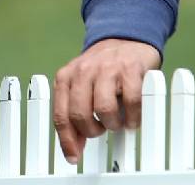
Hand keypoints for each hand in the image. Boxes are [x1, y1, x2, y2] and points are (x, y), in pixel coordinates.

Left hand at [52, 38, 161, 163]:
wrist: (125, 38)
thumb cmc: (103, 69)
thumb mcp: (82, 86)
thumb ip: (76, 111)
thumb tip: (75, 146)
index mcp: (66, 77)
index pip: (61, 115)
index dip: (67, 140)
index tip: (73, 156)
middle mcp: (83, 71)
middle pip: (79, 114)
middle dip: (91, 130)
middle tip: (101, 129)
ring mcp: (106, 69)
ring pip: (103, 109)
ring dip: (112, 123)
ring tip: (117, 121)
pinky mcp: (130, 69)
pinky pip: (131, 101)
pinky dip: (133, 116)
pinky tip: (132, 117)